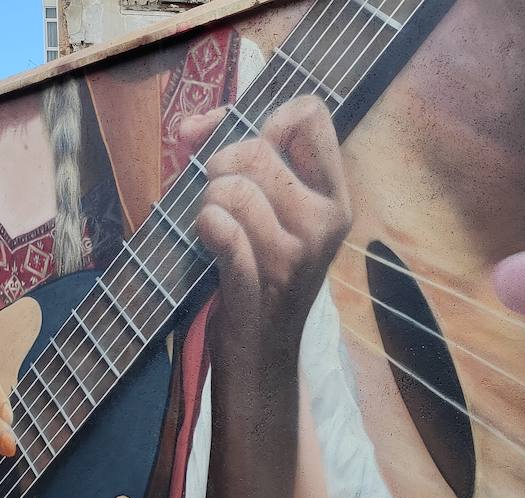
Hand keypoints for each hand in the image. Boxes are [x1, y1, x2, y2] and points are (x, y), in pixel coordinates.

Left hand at [182, 96, 352, 364]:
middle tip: (218, 203)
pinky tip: (209, 239)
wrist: (262, 356)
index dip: (260, 118)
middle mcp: (325, 221)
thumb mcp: (271, 214)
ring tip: (216, 231)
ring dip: (207, 204)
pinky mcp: (262, 281)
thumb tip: (191, 126)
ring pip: (232, 188)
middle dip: (218, 168)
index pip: (309, 114)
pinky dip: (207, 227)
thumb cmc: (257, 275)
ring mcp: (296, 254)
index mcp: (334, 196)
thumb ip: (240, 158)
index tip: (235, 144)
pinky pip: (224, 228)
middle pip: (255, 150)